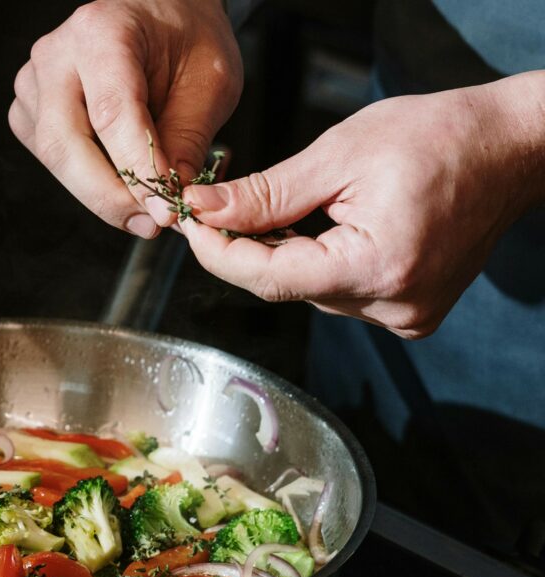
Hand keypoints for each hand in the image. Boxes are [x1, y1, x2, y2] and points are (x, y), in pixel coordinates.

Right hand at [9, 0, 242, 238]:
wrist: (160, 15)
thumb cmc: (184, 38)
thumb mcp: (210, 81)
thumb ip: (188, 139)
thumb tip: (168, 199)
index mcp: (101, 32)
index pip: (110, 115)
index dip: (136, 171)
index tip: (164, 209)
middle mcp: (55, 56)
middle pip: (65, 145)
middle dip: (109, 196)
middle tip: (152, 222)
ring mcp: (35, 85)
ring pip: (56, 160)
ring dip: (101, 193)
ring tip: (147, 204)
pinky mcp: (31, 112)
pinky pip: (53, 161)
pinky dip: (88, 181)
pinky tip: (120, 179)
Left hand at [179, 71, 544, 337]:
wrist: (507, 149)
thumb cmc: (437, 138)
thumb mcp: (338, 155)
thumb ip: (265, 195)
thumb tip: (204, 211)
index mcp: (376, 268)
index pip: (269, 279)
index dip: (219, 253)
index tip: (190, 225)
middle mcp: (391, 307)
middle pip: (287, 287)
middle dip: (247, 248)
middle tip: (220, 209)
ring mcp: (403, 317)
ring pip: (310, 292)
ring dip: (286, 255)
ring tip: (295, 208)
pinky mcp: (408, 314)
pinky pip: (339, 293)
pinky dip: (319, 263)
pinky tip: (327, 230)